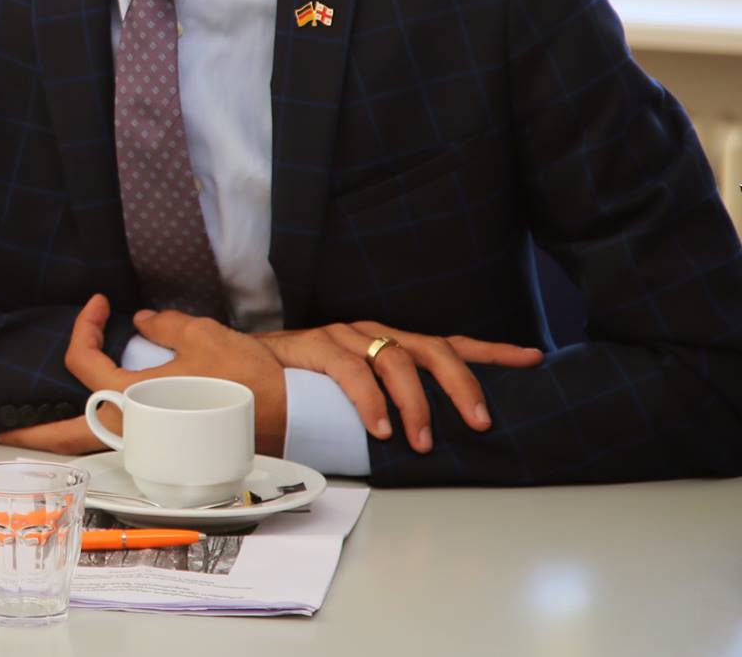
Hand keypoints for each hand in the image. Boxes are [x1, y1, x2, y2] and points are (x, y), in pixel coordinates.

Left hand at [0, 294, 288, 456]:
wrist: (289, 414)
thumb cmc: (245, 377)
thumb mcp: (202, 335)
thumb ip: (165, 325)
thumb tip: (142, 320)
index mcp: (133, 394)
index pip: (83, 361)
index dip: (83, 328)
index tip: (100, 307)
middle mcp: (133, 425)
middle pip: (67, 433)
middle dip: (28, 435)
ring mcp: (149, 444)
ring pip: (91, 446)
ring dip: (59, 440)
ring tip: (28, 438)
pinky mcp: (166, 452)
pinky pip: (120, 447)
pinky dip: (97, 440)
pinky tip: (90, 432)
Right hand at [255, 322, 542, 453]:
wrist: (241, 370)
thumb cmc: (304, 392)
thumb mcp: (359, 399)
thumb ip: (391, 408)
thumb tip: (437, 442)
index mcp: (388, 344)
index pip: (449, 343)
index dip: (492, 352)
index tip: (534, 359)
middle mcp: (371, 334)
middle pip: (432, 348)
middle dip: (463, 384)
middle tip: (479, 422)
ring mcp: (342, 336)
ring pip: (395, 358)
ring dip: (415, 403)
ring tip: (420, 440)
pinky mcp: (312, 346)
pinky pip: (349, 371)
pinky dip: (369, 401)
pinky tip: (379, 428)